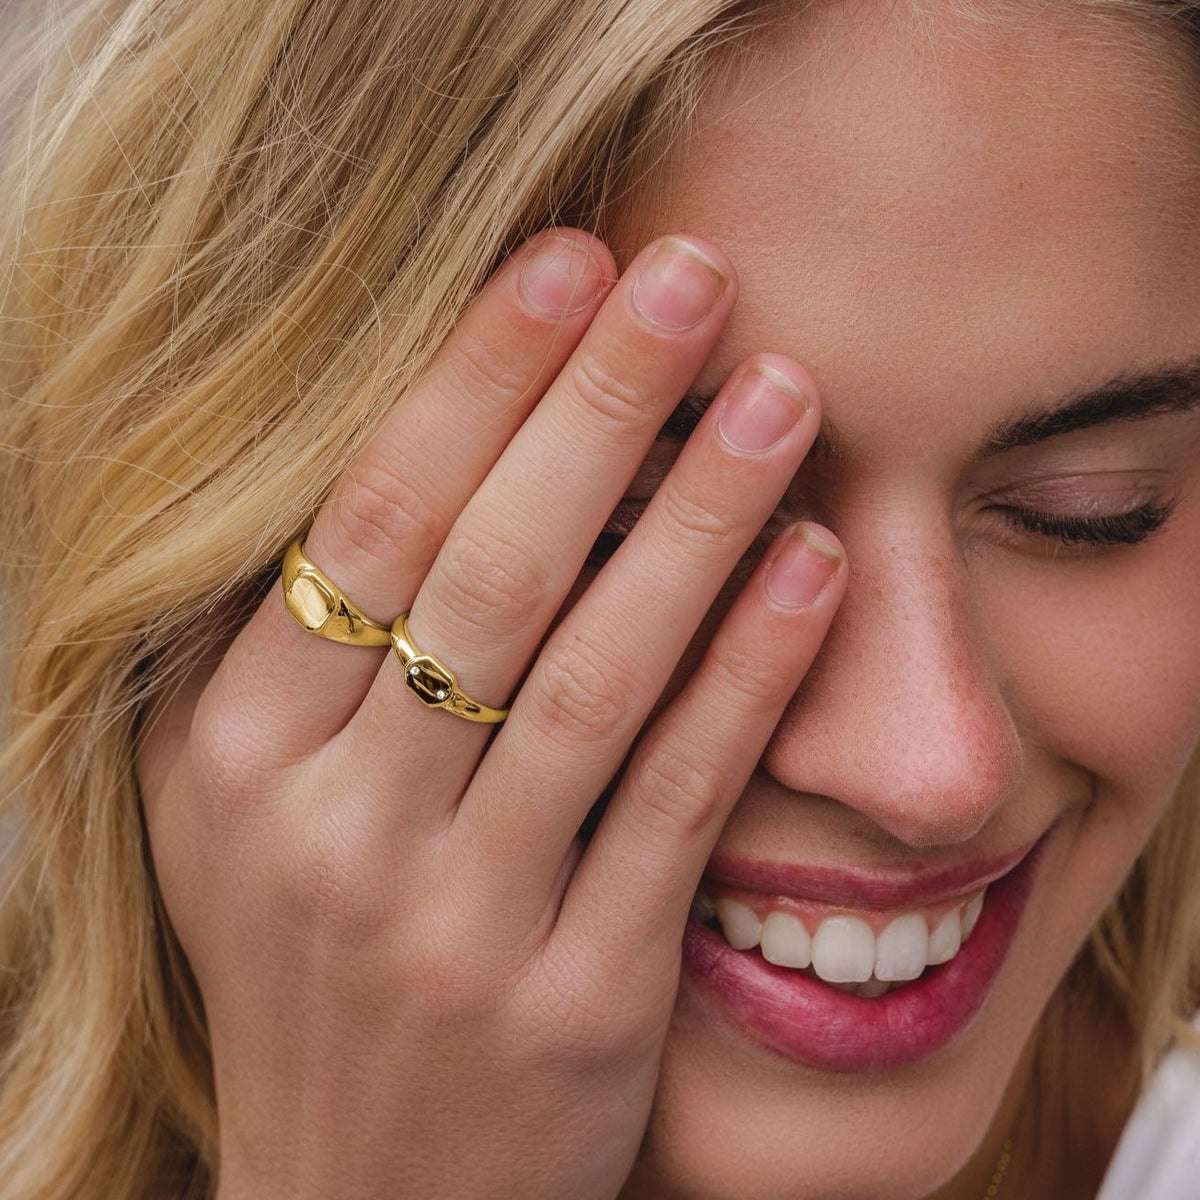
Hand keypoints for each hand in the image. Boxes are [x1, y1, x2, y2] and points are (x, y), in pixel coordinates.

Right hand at [137, 229, 845, 1199]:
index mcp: (232, 761)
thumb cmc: (310, 967)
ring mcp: (459, 926)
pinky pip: (676, 803)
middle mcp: (332, 834)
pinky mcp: (578, 1002)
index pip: (366, 522)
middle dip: (599, 404)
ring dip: (699, 517)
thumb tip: (392, 450)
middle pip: (485, 573)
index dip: (474, 377)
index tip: (564, 260)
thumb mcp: (228, 813)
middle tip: (694, 276)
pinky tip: (813, 564)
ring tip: (780, 391)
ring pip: (594, 677)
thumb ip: (280, 653)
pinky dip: (748, 674)